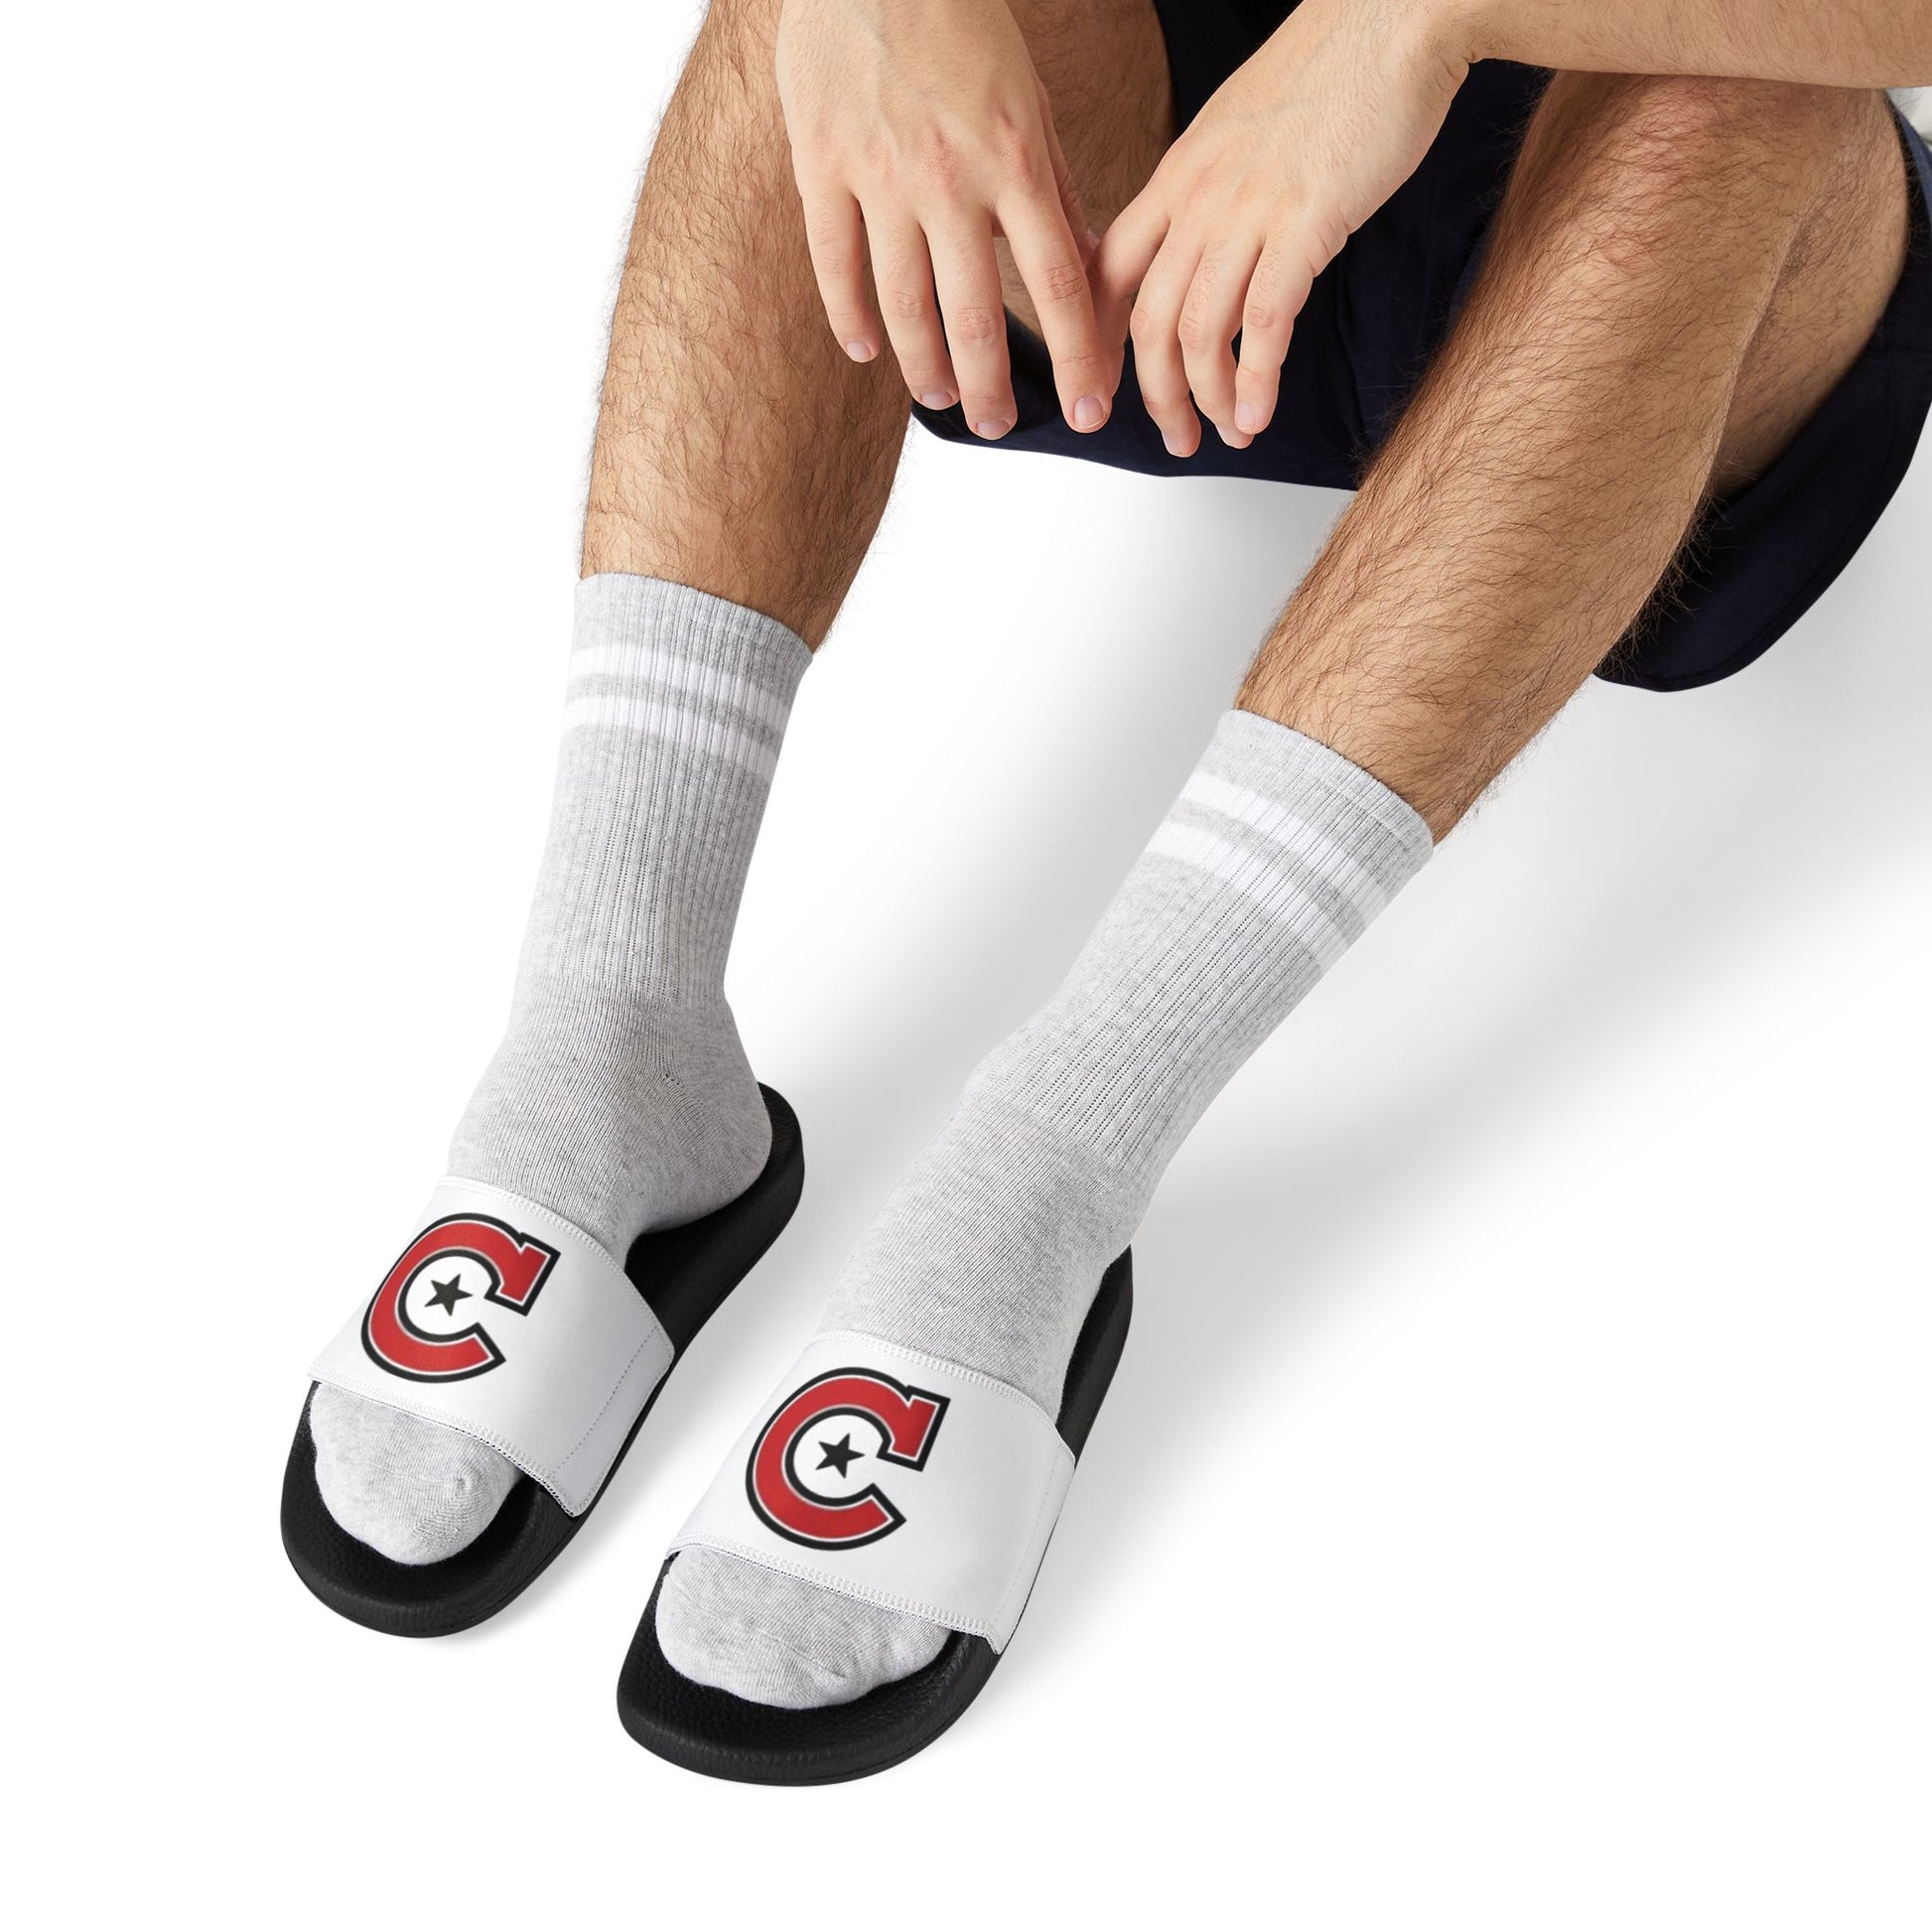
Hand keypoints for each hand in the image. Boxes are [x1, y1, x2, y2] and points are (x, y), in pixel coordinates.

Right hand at [776, 0, 1113, 436]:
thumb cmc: (962, 29)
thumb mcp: (1029, 103)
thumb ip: (1056, 189)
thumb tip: (1092, 267)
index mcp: (1015, 160)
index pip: (1057, 283)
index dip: (1076, 357)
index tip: (1090, 412)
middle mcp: (951, 177)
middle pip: (978, 314)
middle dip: (993, 387)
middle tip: (1000, 427)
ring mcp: (880, 174)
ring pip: (904, 303)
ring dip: (924, 366)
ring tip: (940, 400)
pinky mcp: (821, 162)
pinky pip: (834, 261)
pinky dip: (849, 316)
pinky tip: (865, 353)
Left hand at [1095, 0, 1467, 454]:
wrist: (1399, 14)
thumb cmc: (1338, 69)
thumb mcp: (1246, 129)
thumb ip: (1219, 187)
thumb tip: (1215, 239)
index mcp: (1180, 173)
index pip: (1110, 271)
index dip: (1102, 341)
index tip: (1111, 386)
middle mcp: (1201, 197)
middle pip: (1148, 319)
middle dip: (1155, 394)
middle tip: (1175, 437)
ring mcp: (1249, 211)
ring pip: (1199, 332)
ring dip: (1209, 399)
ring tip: (1228, 433)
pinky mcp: (1305, 223)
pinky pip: (1263, 324)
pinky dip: (1256, 381)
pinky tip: (1259, 415)